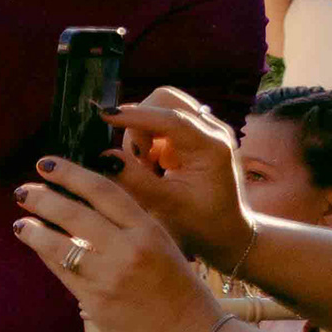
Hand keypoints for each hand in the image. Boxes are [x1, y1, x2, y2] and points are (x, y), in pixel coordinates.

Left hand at [15, 156, 221, 331]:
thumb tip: (87, 205)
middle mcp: (128, 248)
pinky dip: (43, 254)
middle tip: (23, 190)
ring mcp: (108, 275)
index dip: (70, 173)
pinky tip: (34, 244)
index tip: (47, 164)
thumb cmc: (180, 291)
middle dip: (42, 198)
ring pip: (58, 243)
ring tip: (20, 222)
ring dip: (33, 229)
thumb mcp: (164, 246)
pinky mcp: (94, 300)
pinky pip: (60, 270)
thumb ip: (130, 226)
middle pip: (73, 212)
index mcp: (149, 230)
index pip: (103, 190)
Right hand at [99, 87, 255, 268]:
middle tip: (138, 158)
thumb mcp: (165, 205)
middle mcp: (213, 130)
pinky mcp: (198, 133)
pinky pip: (163, 120)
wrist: (226, 231)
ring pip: (161, 107)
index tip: (104, 118)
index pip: (170, 118)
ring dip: (144, 131)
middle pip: (165, 100)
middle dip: (140, 123)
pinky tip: (155, 164)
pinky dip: (151, 137)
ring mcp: (207, 129)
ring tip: (147, 166)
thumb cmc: (200, 223)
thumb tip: (104, 156)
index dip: (135, 116)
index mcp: (211, 148)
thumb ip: (134, 179)